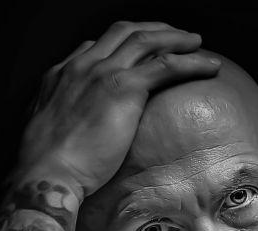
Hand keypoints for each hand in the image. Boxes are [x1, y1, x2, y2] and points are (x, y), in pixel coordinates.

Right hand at [18, 21, 220, 196]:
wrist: (47, 173)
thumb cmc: (49, 167)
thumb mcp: (49, 135)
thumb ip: (65, 122)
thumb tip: (76, 135)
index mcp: (61, 74)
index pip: (94, 45)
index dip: (121, 44)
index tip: (140, 52)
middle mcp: (82, 65)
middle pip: (124, 31)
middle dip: (153, 29)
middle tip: (175, 37)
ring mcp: (102, 72)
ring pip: (147, 40)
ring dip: (176, 38)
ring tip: (197, 44)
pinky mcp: (123, 87)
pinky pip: (166, 65)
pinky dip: (191, 62)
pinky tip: (210, 67)